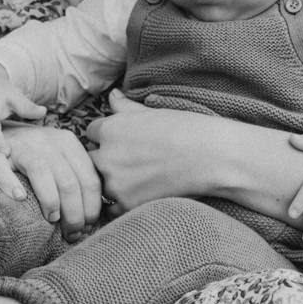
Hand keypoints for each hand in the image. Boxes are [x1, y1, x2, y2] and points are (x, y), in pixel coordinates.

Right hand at [0, 124, 104, 239]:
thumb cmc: (31, 163)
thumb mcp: (59, 164)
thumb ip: (77, 181)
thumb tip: (92, 219)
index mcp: (67, 142)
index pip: (89, 179)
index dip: (91, 208)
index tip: (87, 227)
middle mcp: (46, 139)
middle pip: (68, 180)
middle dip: (74, 213)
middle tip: (71, 233)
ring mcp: (18, 144)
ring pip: (41, 171)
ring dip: (50, 200)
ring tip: (50, 220)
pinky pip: (1, 166)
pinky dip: (10, 183)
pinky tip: (19, 198)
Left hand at [84, 91, 224, 209]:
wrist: (212, 157)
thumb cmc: (186, 129)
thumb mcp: (152, 112)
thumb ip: (125, 107)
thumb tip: (112, 95)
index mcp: (110, 129)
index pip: (91, 133)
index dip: (106, 136)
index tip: (123, 141)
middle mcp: (107, 156)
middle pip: (91, 159)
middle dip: (105, 160)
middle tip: (129, 161)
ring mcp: (115, 183)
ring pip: (99, 184)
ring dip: (111, 183)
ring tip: (137, 178)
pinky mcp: (128, 204)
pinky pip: (111, 208)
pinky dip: (121, 203)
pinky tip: (139, 195)